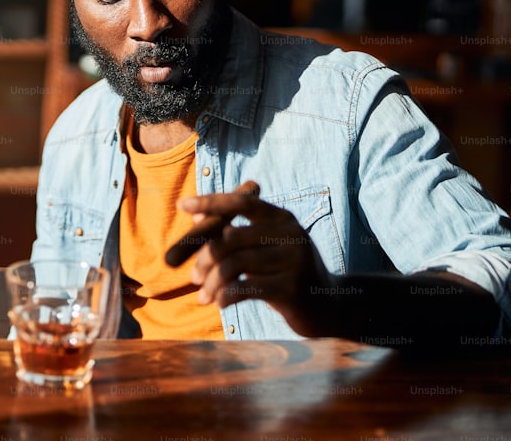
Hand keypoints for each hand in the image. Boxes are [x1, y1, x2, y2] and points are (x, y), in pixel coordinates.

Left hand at [178, 181, 338, 336]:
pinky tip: (219, 304)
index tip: (182, 204)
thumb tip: (194, 216)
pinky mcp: (292, 289)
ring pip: (233, 265)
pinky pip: (244, 288)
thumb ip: (237, 234)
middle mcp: (291, 235)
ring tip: (203, 296)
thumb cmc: (287, 275)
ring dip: (211, 283)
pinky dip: (224, 297)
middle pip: (230, 238)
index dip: (211, 202)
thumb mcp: (268, 248)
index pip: (243, 203)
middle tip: (193, 277)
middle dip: (204, 258)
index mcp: (283, 219)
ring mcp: (294, 261)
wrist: (329, 308)